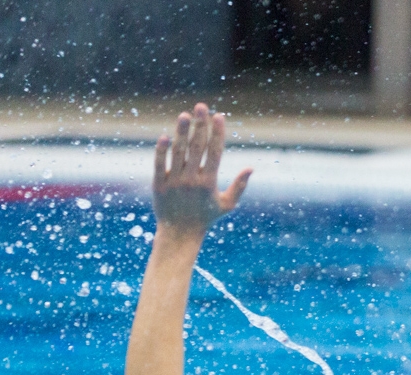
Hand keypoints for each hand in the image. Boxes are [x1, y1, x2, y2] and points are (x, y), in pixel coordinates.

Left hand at [152, 103, 251, 239]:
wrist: (180, 233)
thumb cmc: (205, 217)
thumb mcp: (226, 204)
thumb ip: (239, 186)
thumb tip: (251, 168)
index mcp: (208, 183)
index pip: (214, 153)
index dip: (217, 133)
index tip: (219, 116)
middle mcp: (191, 180)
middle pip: (197, 147)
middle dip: (201, 125)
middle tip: (202, 106)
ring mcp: (174, 181)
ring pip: (178, 152)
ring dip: (182, 132)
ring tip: (185, 114)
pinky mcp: (158, 184)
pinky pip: (159, 164)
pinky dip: (161, 150)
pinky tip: (165, 136)